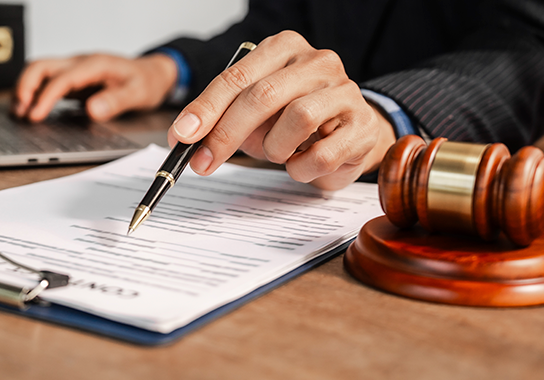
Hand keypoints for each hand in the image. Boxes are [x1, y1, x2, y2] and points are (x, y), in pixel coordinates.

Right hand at [12, 53, 176, 121]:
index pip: (62, 78)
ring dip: (25, 90)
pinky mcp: (72, 80)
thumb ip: (115, 101)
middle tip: (19, 113)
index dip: (45, 97)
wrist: (152, 74)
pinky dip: (34, 94)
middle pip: (41, 66)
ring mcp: (74, 70)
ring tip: (19, 113)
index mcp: (94, 65)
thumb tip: (92, 110)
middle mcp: (80, 64)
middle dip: (25, 87)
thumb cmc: (145, 82)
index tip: (35, 116)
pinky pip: (47, 82)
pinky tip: (30, 110)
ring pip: (39, 72)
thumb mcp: (138, 93)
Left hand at [168, 31, 396, 189]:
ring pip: (296, 120)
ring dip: (274, 148)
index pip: (236, 76)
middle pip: (262, 96)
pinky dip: (301, 167)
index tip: (181, 136)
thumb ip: (224, 118)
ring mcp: (344, 91)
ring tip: (278, 154)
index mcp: (284, 48)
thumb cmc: (297, 120)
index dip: (205, 108)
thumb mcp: (256, 112)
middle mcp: (317, 62)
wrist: (354, 132)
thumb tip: (185, 139)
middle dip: (226, 134)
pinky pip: (321, 154)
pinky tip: (301, 164)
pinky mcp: (361, 125)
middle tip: (204, 163)